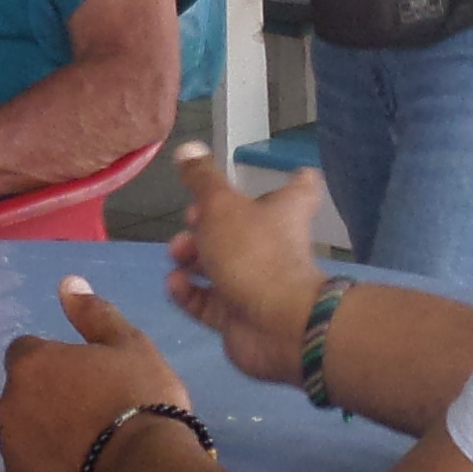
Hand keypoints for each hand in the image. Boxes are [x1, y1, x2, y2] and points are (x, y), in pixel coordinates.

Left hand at [0, 278, 191, 471]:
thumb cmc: (140, 400)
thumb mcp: (130, 346)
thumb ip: (94, 313)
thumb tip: (67, 283)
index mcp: (31, 364)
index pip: (27, 351)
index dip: (55, 361)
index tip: (85, 375)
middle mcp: (9, 405)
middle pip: (24, 394)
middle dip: (48, 398)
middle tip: (93, 411)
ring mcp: (12, 452)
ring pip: (24, 434)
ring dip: (46, 434)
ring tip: (91, 447)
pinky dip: (49, 470)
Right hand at [162, 145, 331, 385]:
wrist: (274, 324)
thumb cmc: (252, 253)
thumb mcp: (220, 206)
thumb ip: (201, 179)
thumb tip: (188, 147)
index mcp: (283, 211)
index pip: (298, 189)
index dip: (293, 180)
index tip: (290, 173)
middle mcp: (274, 246)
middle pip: (243, 229)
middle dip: (208, 224)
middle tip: (188, 222)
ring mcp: (256, 284)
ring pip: (220, 266)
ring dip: (192, 258)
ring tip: (176, 256)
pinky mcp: (238, 316)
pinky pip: (208, 301)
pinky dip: (189, 292)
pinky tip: (174, 284)